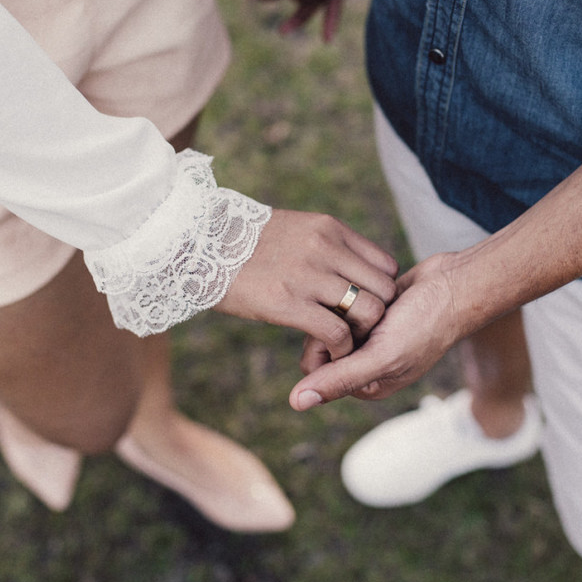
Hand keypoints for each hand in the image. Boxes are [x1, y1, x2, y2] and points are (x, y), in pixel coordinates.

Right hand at [215, 209, 397, 358]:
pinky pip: (337, 333)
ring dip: (362, 335)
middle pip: (384, 290)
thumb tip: (347, 272)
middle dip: (378, 316)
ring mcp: (308, 275)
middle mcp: (325, 248)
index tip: (365, 308)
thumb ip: (325, 247)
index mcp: (329, 229)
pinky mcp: (287, 302)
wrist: (196, 244)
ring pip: (368, 311)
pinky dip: (340, 349)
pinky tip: (329, 353)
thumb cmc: (242, 243)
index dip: (381, 293)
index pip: (386, 266)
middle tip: (359, 332)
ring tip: (346, 344)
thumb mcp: (293, 229)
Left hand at [288, 252, 472, 410]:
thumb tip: (296, 403)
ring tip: (381, 306)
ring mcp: (369, 335)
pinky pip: (347, 301)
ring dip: (349, 306)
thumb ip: (339, 379)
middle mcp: (365, 362)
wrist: (456, 285)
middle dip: (338, 324)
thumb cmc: (426, 325)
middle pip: (321, 341)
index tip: (351, 334)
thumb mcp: (382, 357)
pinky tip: (380, 292)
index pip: (316, 368)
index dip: (325, 347)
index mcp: (366, 384)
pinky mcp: (373, 309)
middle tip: (370, 318)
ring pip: (331, 318)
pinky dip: (359, 294)